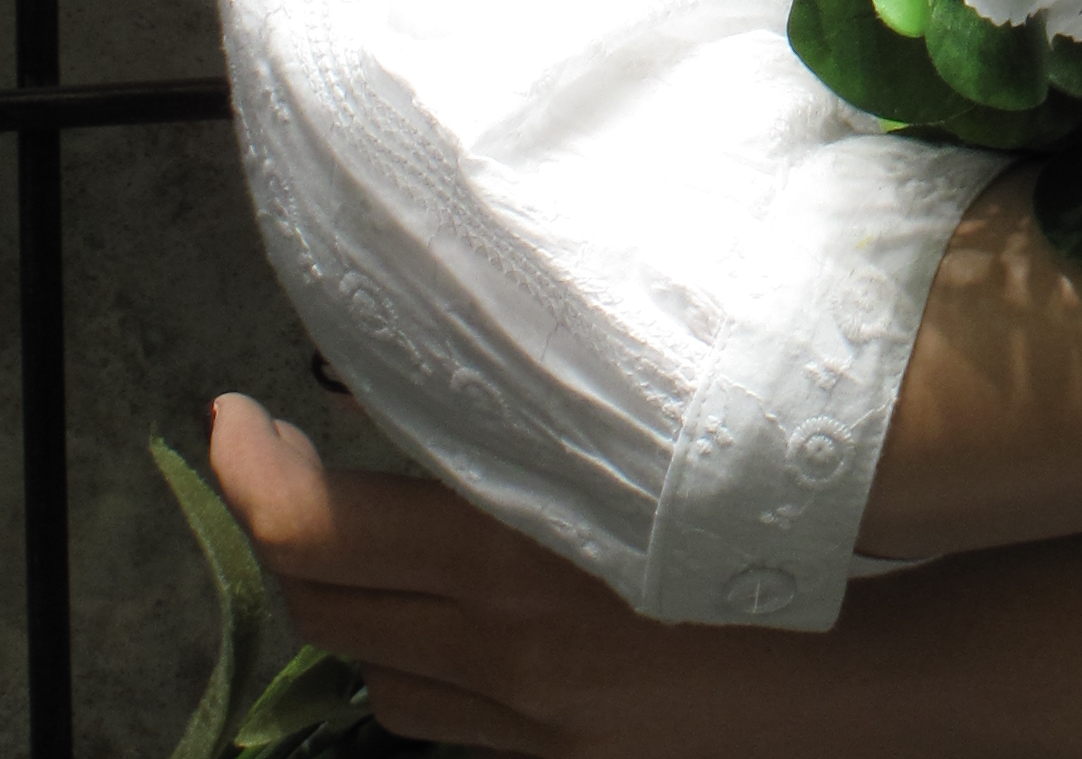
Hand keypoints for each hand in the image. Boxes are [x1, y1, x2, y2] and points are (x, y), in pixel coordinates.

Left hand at [203, 397, 794, 758]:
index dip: (250, 476)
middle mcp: (496, 649)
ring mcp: (520, 718)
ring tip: (354, 524)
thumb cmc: (771, 519)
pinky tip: (446, 610)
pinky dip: (409, 655)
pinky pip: (431, 708)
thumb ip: (538, 416)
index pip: (318, 530)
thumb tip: (449, 362)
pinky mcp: (547, 755)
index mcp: (511, 560)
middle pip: (321, 604)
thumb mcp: (646, 446)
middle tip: (276, 454)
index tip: (227, 423)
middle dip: (280, 527)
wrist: (853, 672)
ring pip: (368, 665)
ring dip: (342, 596)